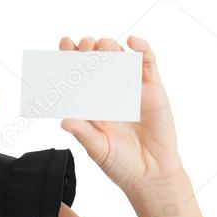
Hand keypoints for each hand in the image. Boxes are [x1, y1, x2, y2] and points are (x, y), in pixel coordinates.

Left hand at [59, 36, 183, 193]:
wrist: (152, 175)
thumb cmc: (121, 164)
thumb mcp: (98, 149)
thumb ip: (83, 133)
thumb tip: (63, 121)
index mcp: (92, 103)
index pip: (78, 75)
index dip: (70, 58)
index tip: (64, 44)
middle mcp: (110, 92)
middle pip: (97, 62)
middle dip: (89, 49)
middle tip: (84, 45)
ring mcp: (132, 89)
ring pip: (120, 58)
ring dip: (110, 47)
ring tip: (103, 46)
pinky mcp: (153, 90)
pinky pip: (148, 64)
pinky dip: (142, 49)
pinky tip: (132, 42)